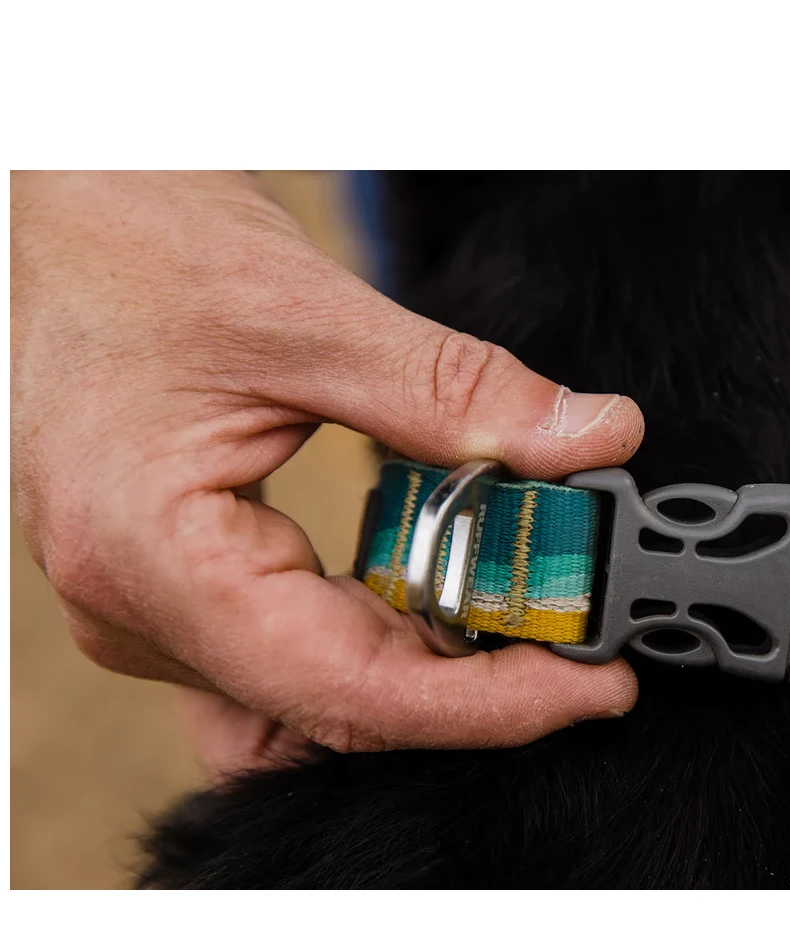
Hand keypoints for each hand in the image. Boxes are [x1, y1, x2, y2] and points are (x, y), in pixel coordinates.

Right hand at [12, 172, 643, 764]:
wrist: (55, 220)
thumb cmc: (134, 249)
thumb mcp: (312, 316)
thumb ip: (459, 394)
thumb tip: (595, 439)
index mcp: (155, 560)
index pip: (353, 692)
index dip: (493, 706)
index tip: (595, 684)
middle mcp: (142, 616)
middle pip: (346, 707)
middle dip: (480, 684)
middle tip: (579, 629)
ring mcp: (154, 614)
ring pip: (321, 700)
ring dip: (431, 668)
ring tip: (519, 603)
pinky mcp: (180, 593)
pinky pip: (291, 664)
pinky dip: (379, 642)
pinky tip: (438, 590)